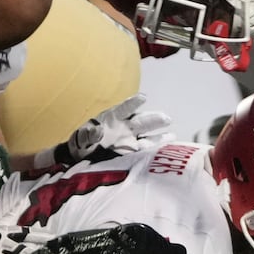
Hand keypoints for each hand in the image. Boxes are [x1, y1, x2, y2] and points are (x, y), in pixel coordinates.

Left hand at [60, 92, 174, 161]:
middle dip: (153, 119)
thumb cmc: (82, 143)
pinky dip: (157, 147)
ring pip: (148, 134)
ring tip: (172, 134)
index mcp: (112, 118)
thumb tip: (97, 130)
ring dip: (159, 134)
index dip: (133, 103)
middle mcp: (125, 126)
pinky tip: (169, 145)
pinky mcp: (133, 150)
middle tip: (165, 118)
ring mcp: (131, 138)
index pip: (124, 109)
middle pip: (141, 121)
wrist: (84, 156)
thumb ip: (88, 135)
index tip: (143, 98)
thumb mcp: (81, 139)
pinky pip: (147, 148)